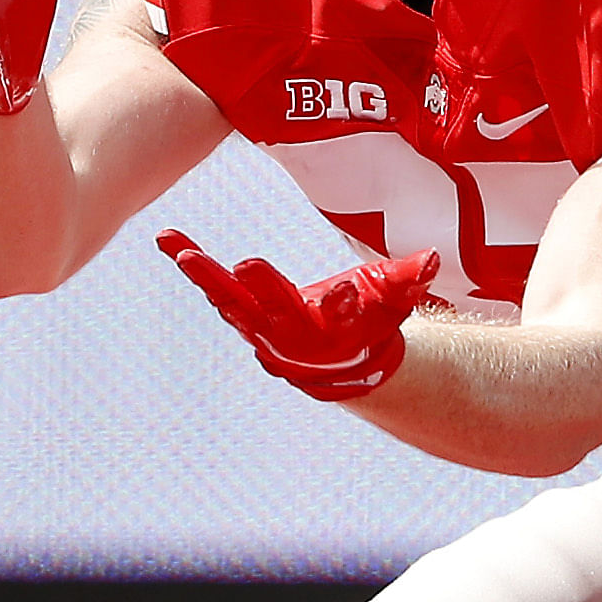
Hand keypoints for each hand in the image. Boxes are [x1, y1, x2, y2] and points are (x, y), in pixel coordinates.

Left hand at [158, 229, 442, 401]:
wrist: (342, 362)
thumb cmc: (373, 320)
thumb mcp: (396, 299)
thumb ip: (412, 278)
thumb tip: (433, 257)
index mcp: (338, 327)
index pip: (342, 314)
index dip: (343, 304)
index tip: (342, 292)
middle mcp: (296, 331)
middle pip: (278, 309)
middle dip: (265, 289)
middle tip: (248, 266)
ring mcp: (264, 325)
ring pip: (234, 300)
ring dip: (208, 277)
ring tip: (182, 252)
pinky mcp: (243, 310)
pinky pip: (213, 285)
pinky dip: (192, 262)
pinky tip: (167, 239)